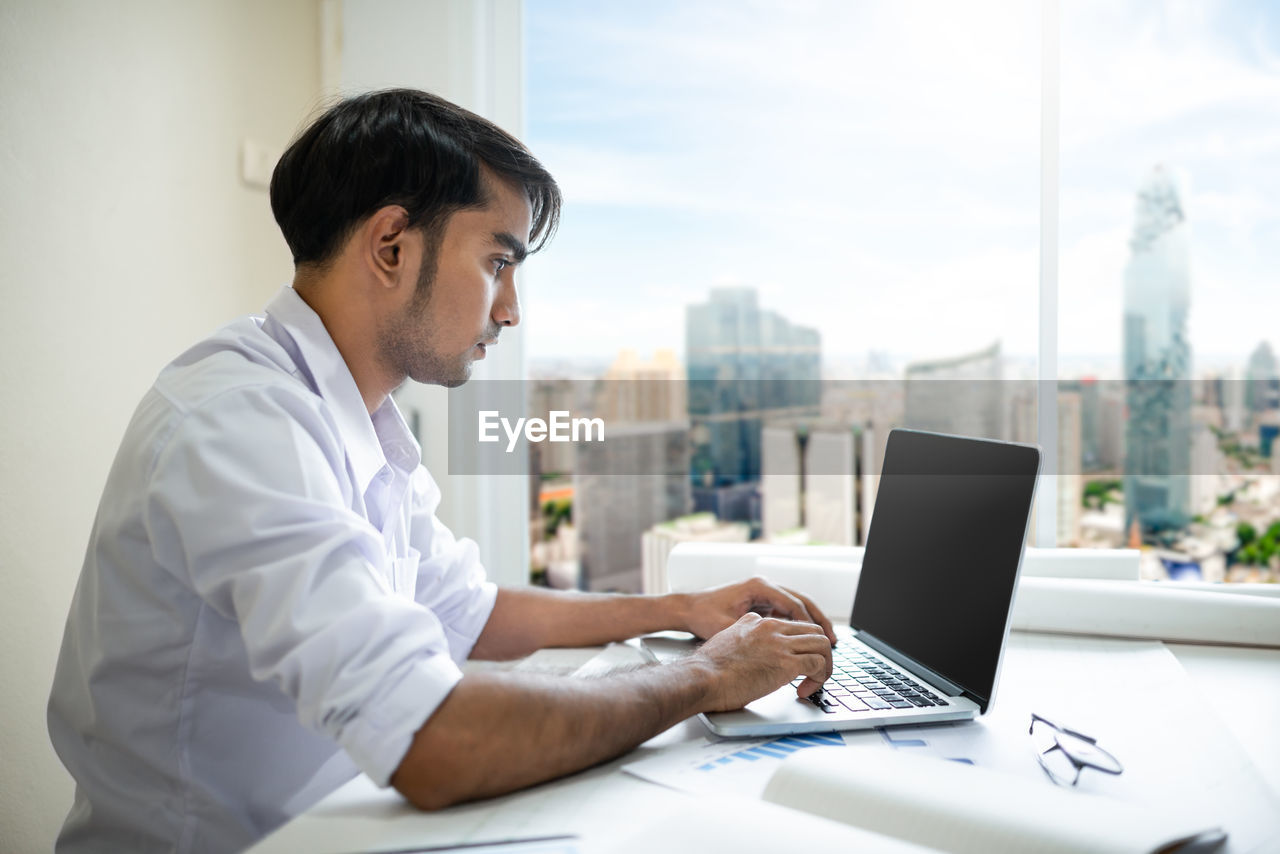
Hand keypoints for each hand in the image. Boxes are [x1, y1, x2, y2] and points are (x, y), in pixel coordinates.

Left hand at [677, 576, 836, 645]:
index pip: (793, 604)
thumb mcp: (727, 626)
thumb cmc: (703, 615)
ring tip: (826, 638)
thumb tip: (775, 645)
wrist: (687, 607)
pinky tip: (806, 638)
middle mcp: (765, 585)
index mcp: (759, 586)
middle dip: (818, 620)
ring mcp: (764, 592)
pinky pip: (787, 610)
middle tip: (832, 639)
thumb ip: (752, 633)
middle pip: (801, 600)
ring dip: (812, 620)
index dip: (808, 624)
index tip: (819, 641)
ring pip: (797, 604)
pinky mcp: (761, 600)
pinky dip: (799, 622)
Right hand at [690, 612, 832, 709]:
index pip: (793, 626)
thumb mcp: (725, 640)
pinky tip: (803, 691)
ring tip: (814, 682)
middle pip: (814, 630)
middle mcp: (772, 628)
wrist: (701, 677)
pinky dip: (819, 678)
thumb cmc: (708, 668)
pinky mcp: (786, 664)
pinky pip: (818, 664)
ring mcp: (780, 644)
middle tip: (814, 672)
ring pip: (823, 644)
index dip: (800, 646)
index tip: (797, 663)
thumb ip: (741, 638)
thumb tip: (747, 649)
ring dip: (824, 665)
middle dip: (820, 652)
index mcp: (758, 622)